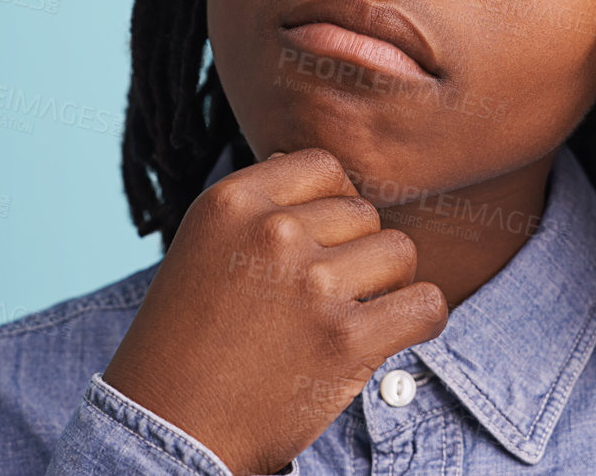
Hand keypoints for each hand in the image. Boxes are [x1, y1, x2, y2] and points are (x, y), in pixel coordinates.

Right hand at [101, 147, 450, 475]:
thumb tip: (323, 173)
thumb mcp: (205, 246)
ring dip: (389, 283)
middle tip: (330, 294)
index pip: (323, 167)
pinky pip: (426, 304)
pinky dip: (422, 319)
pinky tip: (397, 332)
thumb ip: (262, 207)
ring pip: (399, 251)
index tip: (322, 241)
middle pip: (364, 212)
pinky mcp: (345, 340)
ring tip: (357, 312)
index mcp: (232, 202)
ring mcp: (311, 284)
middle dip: (357, 250)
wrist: (169, 429)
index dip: (333, 203)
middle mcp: (271, 232)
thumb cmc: (189, 341)